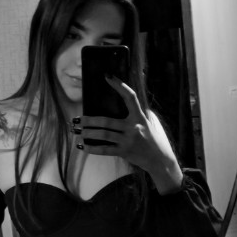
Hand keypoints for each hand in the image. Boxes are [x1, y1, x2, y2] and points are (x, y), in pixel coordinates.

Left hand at [78, 76, 182, 192]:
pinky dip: (92, 148)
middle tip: (76, 119)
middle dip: (89, 120)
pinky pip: (105, 150)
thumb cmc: (155, 138)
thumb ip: (140, 112)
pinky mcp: (124, 152)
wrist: (160, 160)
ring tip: (76, 131)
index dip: (119, 85)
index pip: (130, 97)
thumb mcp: (151, 121)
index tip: (107, 76)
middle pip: (106, 121)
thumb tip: (125, 101)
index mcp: (140, 117)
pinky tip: (82, 146)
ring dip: (87, 133)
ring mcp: (128, 141)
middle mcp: (134, 127)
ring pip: (103, 135)